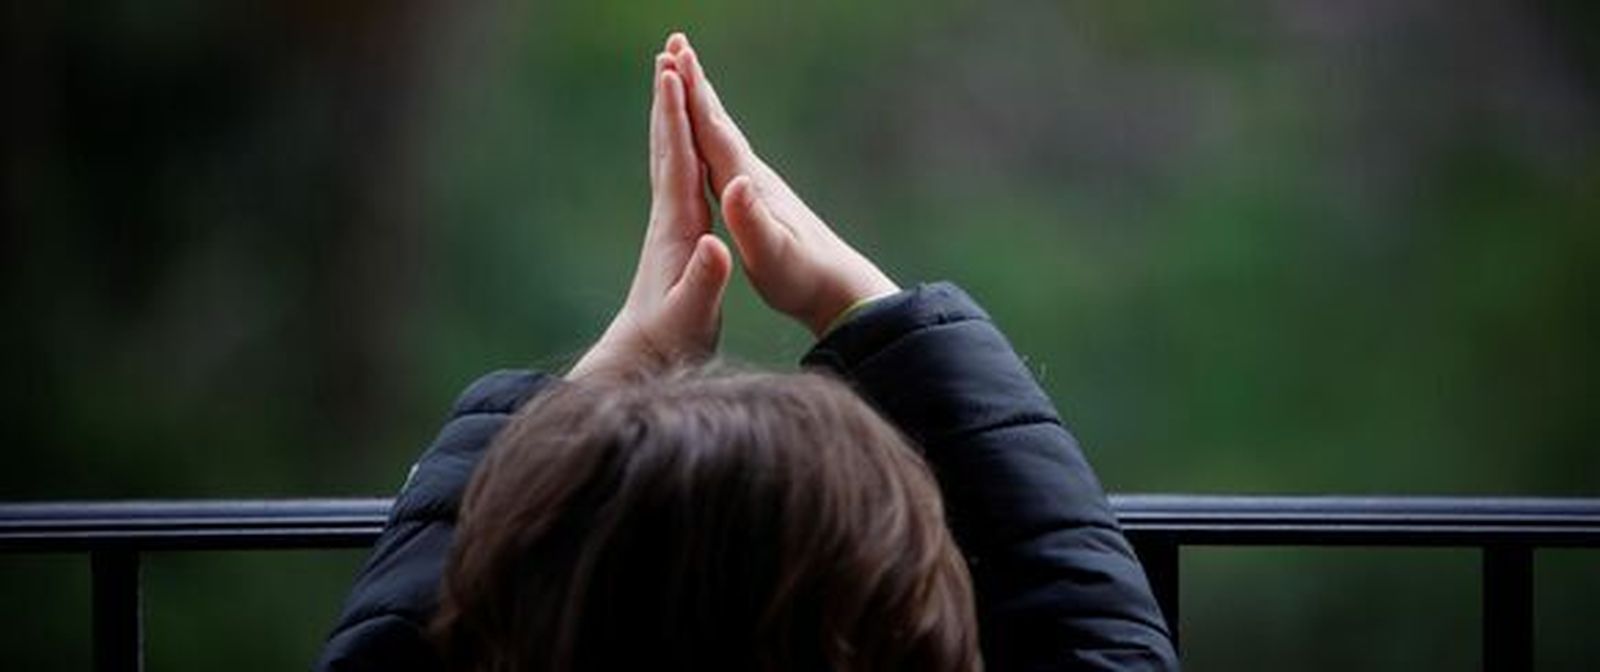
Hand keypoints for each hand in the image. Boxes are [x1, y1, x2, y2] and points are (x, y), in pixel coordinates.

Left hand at [568, 40, 732, 378]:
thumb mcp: (693, 315)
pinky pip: (676, 177)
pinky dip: (679, 147)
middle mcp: (666, 220)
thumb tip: (714, 247)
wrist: (642, 362)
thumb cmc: (671, 341)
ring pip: (668, 157)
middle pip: (667, 146)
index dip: (676, 117)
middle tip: (670, 51)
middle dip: (669, 99)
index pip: (677, 161)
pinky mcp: (673, 238)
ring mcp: (667, 227)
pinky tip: (683, 141)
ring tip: (672, 79)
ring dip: (671, 116)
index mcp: (676, 230)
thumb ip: (704, 281)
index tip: (675, 74)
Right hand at [671, 36, 898, 335]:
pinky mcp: (760, 197)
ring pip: (722, 134)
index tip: (674, 58)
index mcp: (748, 185)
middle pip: (717, 121)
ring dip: (703, 103)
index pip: (713, 132)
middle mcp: (753, 176)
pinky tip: (709, 134)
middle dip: (695, 83)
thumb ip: (751, 221)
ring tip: (688, 75)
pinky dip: (711, 133)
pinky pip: (726, 154)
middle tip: (675, 44)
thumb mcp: (772, 255)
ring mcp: (758, 185)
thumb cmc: (802, 277)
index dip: (692, 96)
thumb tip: (736, 184)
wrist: (838, 288)